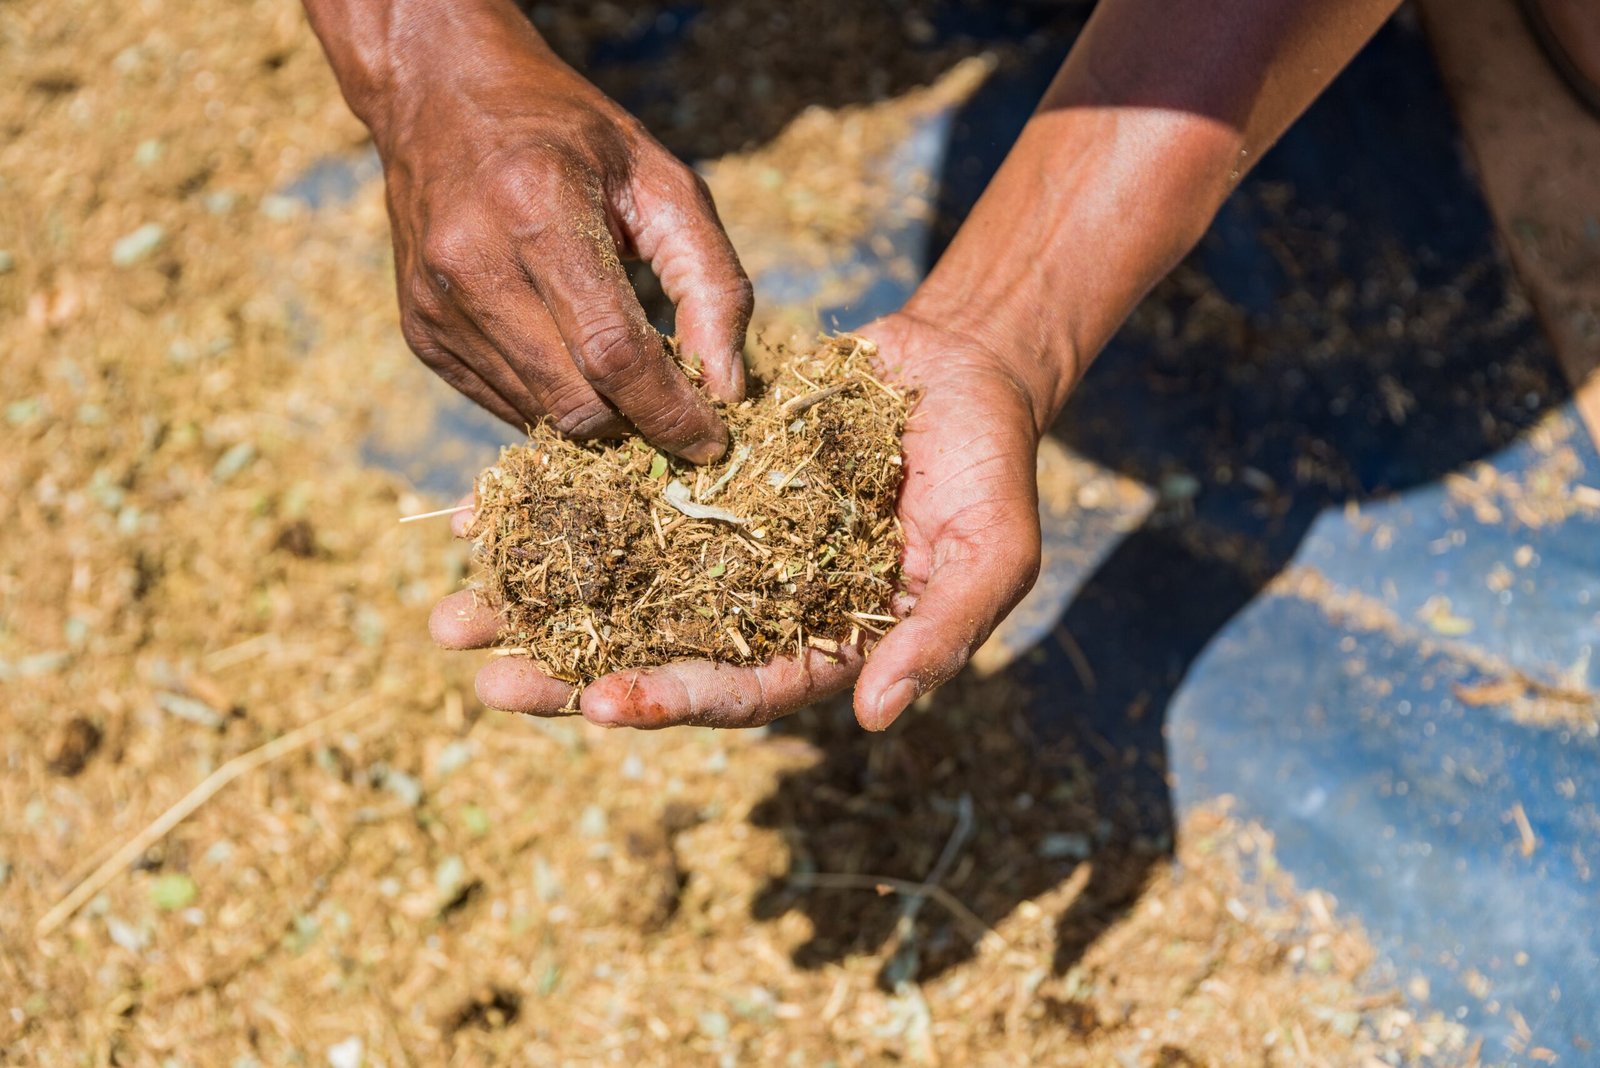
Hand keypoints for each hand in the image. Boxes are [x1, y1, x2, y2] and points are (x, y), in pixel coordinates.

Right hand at [314, 0, 751, 461]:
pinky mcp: (419, 333)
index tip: (712, 440)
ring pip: (540, 416)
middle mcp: (472, 260)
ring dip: (599, 418)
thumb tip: (727, 389)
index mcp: (537, 206)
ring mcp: (435, 303)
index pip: (613, 351)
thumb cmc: (571, 136)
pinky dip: (553, 401)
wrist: (439, 94)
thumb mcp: (661, 180)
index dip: (670, 411)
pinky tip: (570, 355)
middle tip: (677, 410)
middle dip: (639, 424)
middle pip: (575, 401)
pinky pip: (505, 405)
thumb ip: (712, 281)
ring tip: (627, 376)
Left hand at [429, 311, 1049, 729]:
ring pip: (616, 583)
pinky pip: (613, 499)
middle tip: (485, 677)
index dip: (673, 700)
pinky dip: (552, 506)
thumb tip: (875, 716)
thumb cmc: (991, 467)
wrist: (957, 369)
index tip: (598, 703)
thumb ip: (939, 632)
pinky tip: (477, 515)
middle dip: (570, 670)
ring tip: (453, 611)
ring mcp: (719, 543)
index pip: (740, 689)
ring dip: (538, 600)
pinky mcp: (692, 480)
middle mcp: (756, 605)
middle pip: (655, 651)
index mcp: (819, 642)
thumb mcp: (989, 554)